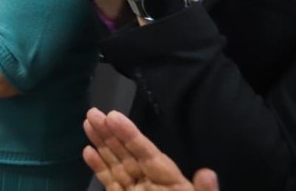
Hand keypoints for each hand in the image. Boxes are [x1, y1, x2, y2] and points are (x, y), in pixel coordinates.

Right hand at [84, 108, 218, 190]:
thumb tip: (208, 172)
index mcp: (172, 183)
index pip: (148, 153)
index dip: (131, 135)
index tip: (114, 116)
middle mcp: (152, 183)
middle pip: (128, 154)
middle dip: (110, 133)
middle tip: (93, 112)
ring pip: (115, 164)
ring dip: (101, 143)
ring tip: (87, 123)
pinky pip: (109, 182)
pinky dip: (97, 167)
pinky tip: (87, 151)